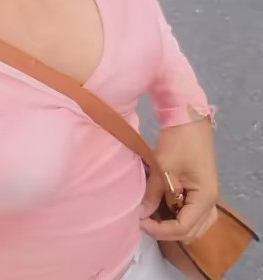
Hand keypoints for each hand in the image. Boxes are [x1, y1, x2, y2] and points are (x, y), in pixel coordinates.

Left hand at [140, 117, 218, 243]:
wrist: (188, 118)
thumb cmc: (178, 141)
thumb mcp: (163, 167)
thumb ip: (153, 193)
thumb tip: (140, 214)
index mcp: (204, 198)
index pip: (183, 227)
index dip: (160, 229)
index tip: (140, 221)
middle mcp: (210, 203)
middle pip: (190, 231)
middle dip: (166, 230)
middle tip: (143, 220)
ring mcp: (207, 197)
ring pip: (192, 225)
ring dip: (172, 225)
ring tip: (150, 216)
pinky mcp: (200, 190)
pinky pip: (191, 213)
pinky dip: (176, 215)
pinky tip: (159, 209)